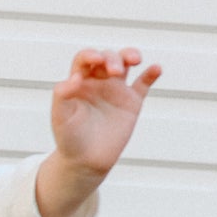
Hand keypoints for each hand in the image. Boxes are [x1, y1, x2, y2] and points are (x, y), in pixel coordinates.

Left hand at [35, 47, 159, 216]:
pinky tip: (156, 68)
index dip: (90, 54)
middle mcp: (98, 82)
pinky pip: (143, 84)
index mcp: (79, 82)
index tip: (96, 60)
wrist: (86, 161)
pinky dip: (151, 74)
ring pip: (125, 64)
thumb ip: (62, 95)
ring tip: (135, 60)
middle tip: (114, 72)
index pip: (84, 59)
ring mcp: (116, 91)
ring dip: (130, 56)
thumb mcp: (60, 117)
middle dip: (112, 59)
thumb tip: (74, 78)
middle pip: (107, 57)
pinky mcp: (131, 103)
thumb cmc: (69, 139)